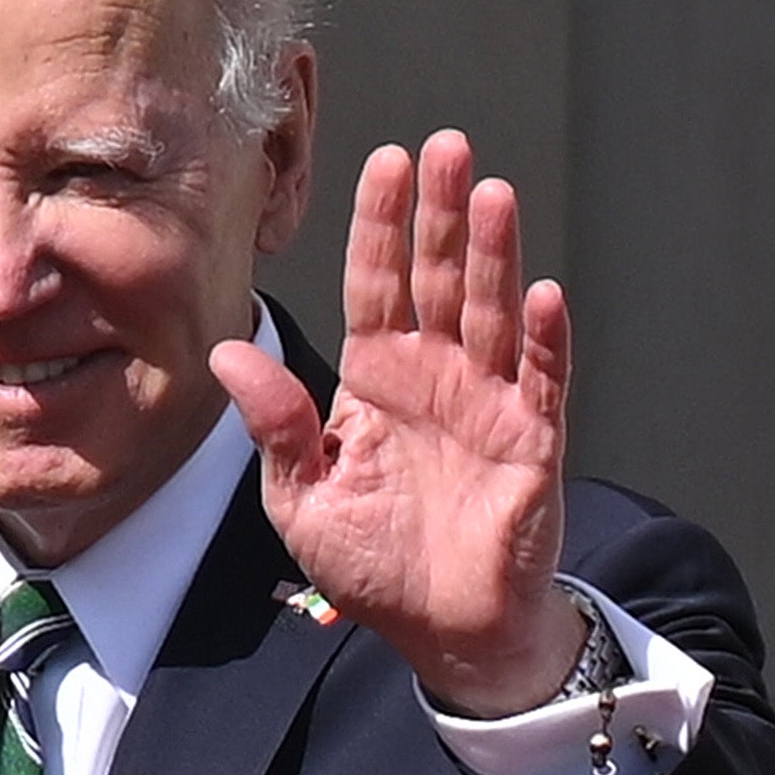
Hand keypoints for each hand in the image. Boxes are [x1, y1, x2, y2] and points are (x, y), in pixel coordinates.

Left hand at [209, 130, 580, 713]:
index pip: (376, 285)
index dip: (378, 227)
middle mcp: (436, 377)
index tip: (383, 160)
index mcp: (377, 380)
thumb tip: (228, 352)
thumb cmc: (372, 561)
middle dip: (438, 214)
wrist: (438, 629)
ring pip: (494, 312)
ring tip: (488, 192)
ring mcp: (490, 404)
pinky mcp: (533, 444)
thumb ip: (273, 424)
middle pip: (439, 279)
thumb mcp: (300, 495)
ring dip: (494, 254)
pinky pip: (544, 382)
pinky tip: (544, 294)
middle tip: (443, 145)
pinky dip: (546, 340)